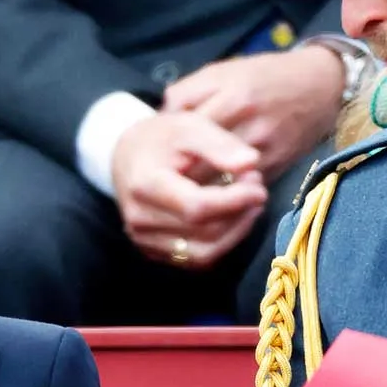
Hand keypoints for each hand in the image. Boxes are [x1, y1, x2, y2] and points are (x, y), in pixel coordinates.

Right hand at [111, 111, 268, 269]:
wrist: (127, 158)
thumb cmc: (162, 139)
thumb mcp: (189, 127)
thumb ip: (219, 145)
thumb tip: (250, 163)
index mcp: (146, 186)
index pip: (196, 207)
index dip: (234, 201)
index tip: (258, 186)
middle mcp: (140, 220)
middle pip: (205, 232)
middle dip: (240, 213)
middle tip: (257, 188)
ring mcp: (144, 241)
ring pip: (205, 253)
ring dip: (236, 232)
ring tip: (250, 205)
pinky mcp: (154, 253)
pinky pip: (198, 260)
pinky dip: (223, 243)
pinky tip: (234, 219)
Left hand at [162, 46, 344, 182]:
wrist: (320, 84)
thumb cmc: (262, 75)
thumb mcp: (219, 72)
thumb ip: (184, 94)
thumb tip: (158, 122)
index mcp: (232, 97)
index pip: (188, 138)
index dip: (166, 155)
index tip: (153, 162)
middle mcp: (251, 126)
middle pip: (204, 168)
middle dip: (180, 181)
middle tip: (162, 185)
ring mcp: (267, 150)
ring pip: (224, 186)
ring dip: (202, 192)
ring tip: (182, 193)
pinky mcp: (280, 166)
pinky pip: (243, 189)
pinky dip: (226, 194)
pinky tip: (212, 192)